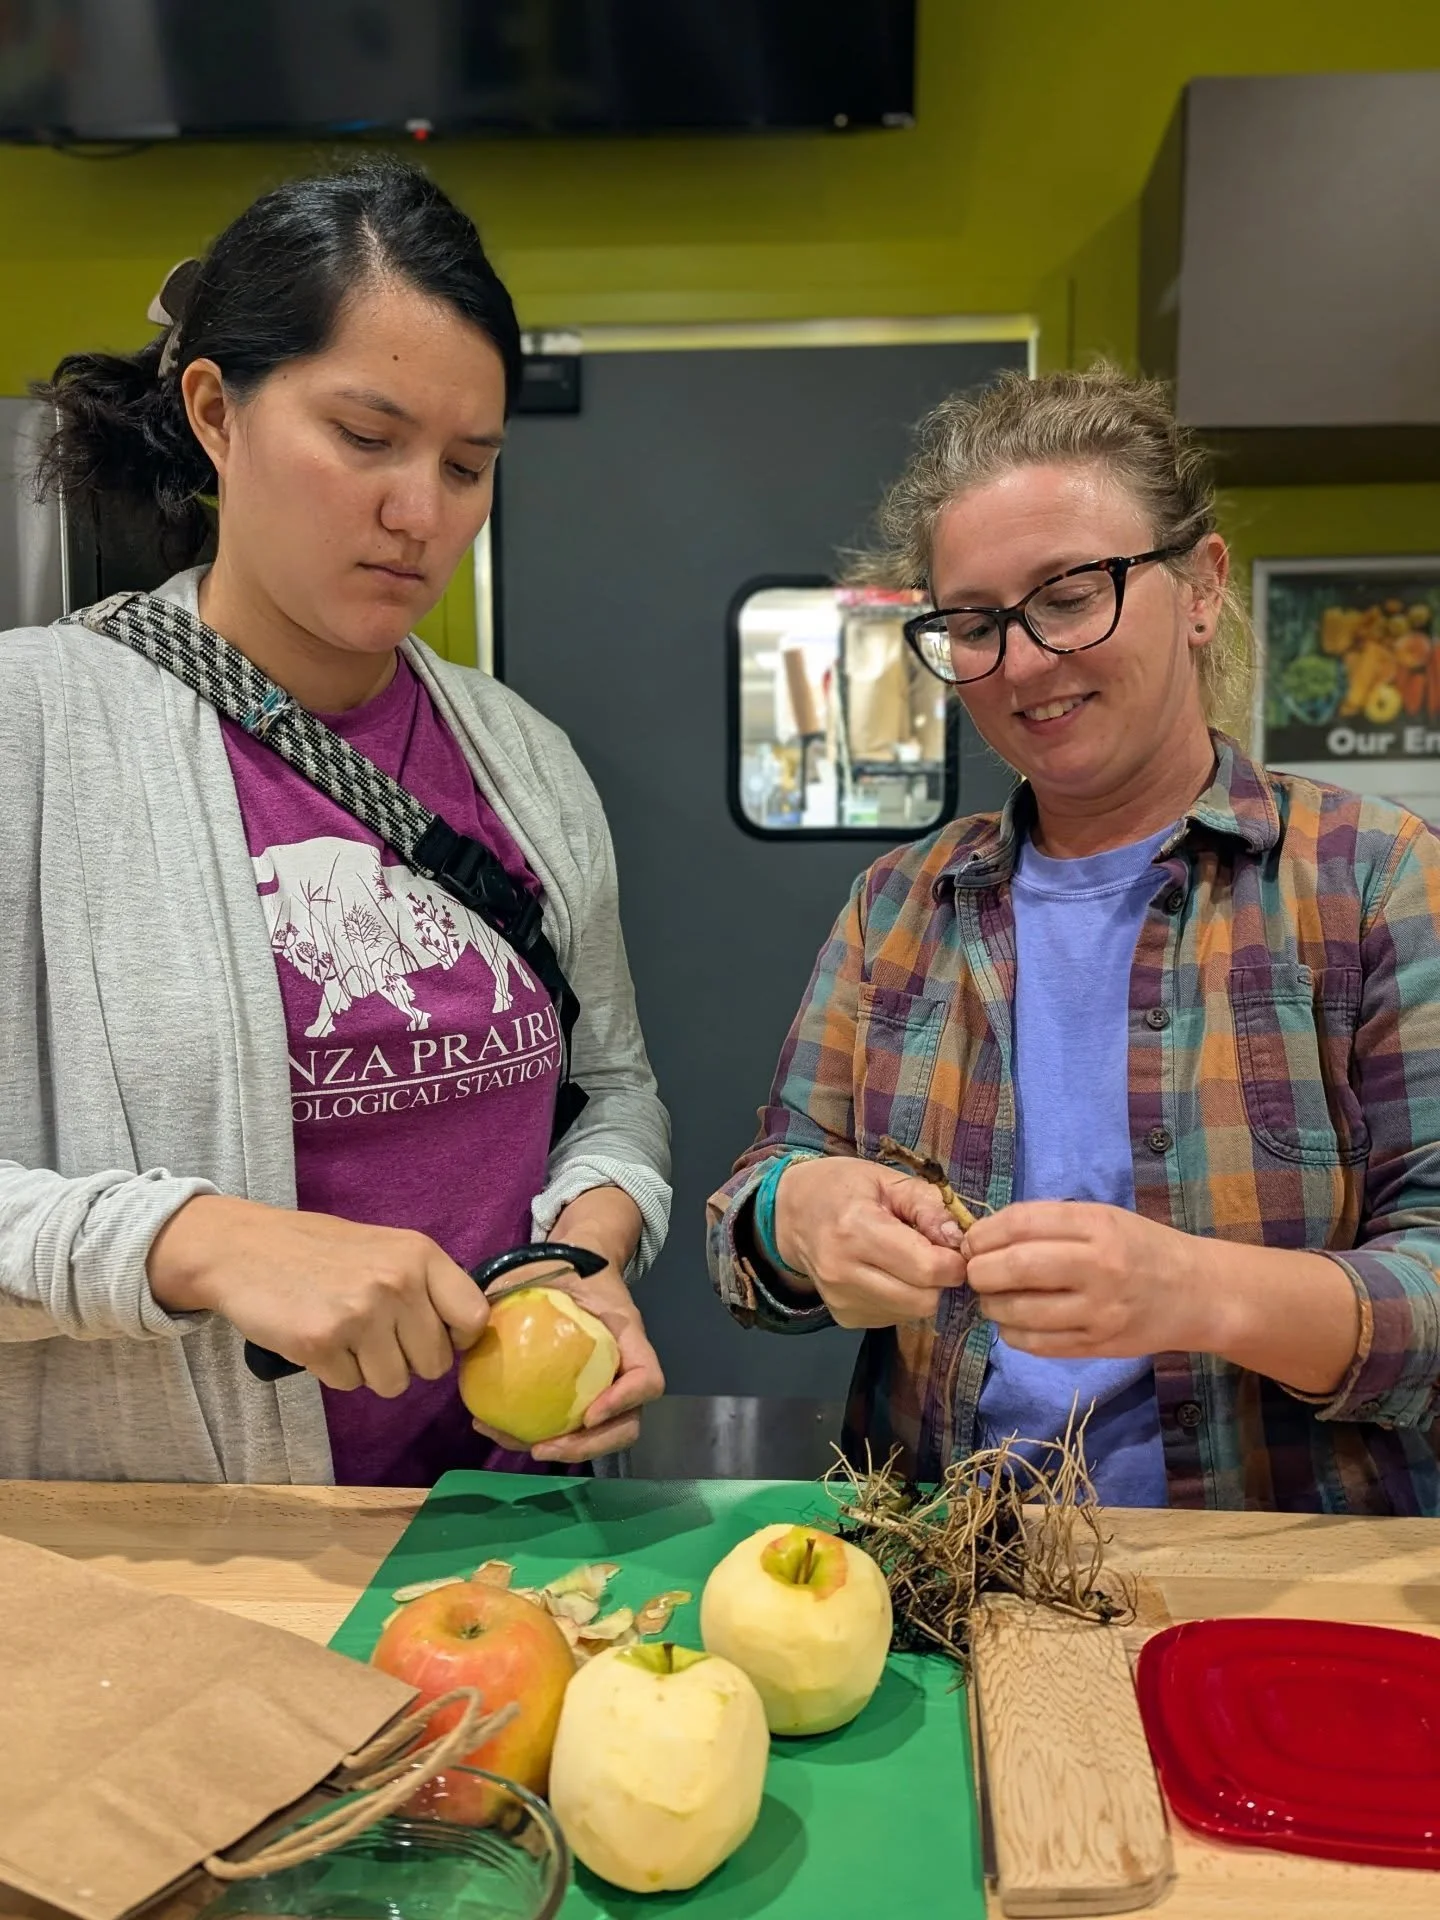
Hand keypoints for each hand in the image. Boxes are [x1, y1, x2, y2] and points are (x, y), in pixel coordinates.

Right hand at [148, 1195, 488, 1395]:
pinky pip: (349, 1385)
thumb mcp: (386, 1248)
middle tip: (375, 1335)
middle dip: (407, 1360)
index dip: (456, 1338)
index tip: (434, 1336)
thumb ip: (427, 1284)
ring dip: (369, 1370)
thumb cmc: (320, 1251)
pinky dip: (334, 1372)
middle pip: (434, 1363)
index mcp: (420, 1255)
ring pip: (393, 1383)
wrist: (244, 1248)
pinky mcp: (320, 1343)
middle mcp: (397, 1282)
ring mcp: (359, 1314)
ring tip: (344, 1334)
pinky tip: (317, 1338)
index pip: (474, 1318)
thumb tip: (467, 1335)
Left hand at [469, 1259, 664, 1464]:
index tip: (587, 1414)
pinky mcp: (583, 1396)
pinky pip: (574, 1427)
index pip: (647, 1379)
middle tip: (545, 1448)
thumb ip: (515, 1288)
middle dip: (590, 1445)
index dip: (624, 1401)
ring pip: (603, 1435)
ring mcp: (608, 1386)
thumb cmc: (564, 1265)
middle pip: (628, 1424)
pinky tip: (498, 1430)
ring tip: (524, 1447)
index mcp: (626, 1335)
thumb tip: (471, 1319)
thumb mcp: (546, 1267)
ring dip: (567, 1451)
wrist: (574, 1264)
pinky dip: (544, 1437)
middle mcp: (624, 1367)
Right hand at [772, 1155, 967, 1328]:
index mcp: (856, 1229)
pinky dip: (902, 1299)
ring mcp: (841, 1300)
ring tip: (906, 1260)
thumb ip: (928, 1206)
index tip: (952, 1244)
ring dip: (922, 1290)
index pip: (927, 1268)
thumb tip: (958, 1240)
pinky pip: (894, 1318)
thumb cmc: (844, 1188)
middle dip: (940, 1279)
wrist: (792, 1214)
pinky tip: (887, 1274)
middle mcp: (843, 1272)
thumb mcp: (887, 1180)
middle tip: (932, 1253)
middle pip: (924, 1299)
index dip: (953, 1260)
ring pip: (912, 1313)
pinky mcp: (844, 1317)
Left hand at [961, 1202, 1210, 1357]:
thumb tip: (985, 1237)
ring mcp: (1099, 1312)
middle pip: (1015, 1267)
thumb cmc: (1141, 1248)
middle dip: (980, 1271)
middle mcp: (1098, 1268)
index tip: (970, 1243)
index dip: (984, 1234)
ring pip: (1020, 1312)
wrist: (1197, 1294)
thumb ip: (1049, 1224)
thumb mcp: (1102, 1218)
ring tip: (992, 1299)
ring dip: (991, 1306)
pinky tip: (1013, 1323)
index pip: (1021, 1225)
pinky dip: (1012, 1334)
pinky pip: (1037, 1344)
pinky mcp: (1098, 1346)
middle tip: (974, 1273)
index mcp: (1097, 1226)